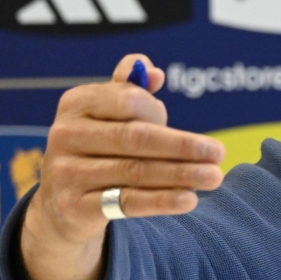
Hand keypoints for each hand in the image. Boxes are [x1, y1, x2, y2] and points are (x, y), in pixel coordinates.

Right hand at [17, 54, 225, 279]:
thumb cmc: (99, 144)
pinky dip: (161, 201)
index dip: (162, 112)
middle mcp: (65, 135)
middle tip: (219, 153)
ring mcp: (66, 172)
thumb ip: (131, 88)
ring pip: (136, 172)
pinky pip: (127, 202)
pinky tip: (189, 200)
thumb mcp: (108, 111)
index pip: (130, 101)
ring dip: (181, 174)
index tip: (182, 123)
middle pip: (136, 138)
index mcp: (76, 103)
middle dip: (183, 146)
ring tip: (214, 177)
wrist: (62, 199)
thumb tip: (154, 73)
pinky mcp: (74, 206)